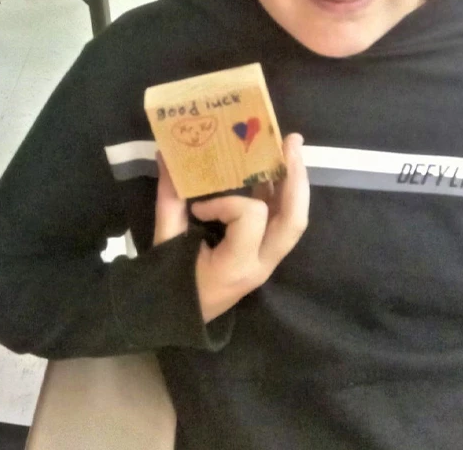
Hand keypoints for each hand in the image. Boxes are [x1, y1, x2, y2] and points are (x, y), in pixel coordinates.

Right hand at [154, 133, 309, 322]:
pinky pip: (283, 222)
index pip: (250, 218)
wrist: (174, 320)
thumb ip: (169, 199)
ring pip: (295, 220)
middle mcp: (261, 264)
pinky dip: (280, 194)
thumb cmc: (168, 284)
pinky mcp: (266, 255)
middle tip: (291, 141)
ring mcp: (268, 262)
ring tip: (289, 147)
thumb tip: (166, 154)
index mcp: (235, 265)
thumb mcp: (165, 243)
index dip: (228, 202)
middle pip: (294, 220)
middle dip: (296, 178)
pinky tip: (272, 170)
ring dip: (293, 182)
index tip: (200, 206)